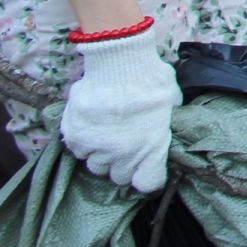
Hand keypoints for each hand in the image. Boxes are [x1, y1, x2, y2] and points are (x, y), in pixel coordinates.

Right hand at [59, 29, 180, 192]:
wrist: (119, 63)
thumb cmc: (151, 79)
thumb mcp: (172, 103)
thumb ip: (166, 123)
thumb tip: (165, 126)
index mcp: (151, 149)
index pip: (148, 183)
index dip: (148, 176)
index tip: (148, 168)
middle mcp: (122, 155)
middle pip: (118, 176)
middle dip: (123, 164)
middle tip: (126, 144)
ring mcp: (96, 148)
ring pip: (96, 165)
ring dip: (103, 154)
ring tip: (108, 134)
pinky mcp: (75, 137)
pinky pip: (78, 150)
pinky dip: (84, 142)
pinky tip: (93, 125)